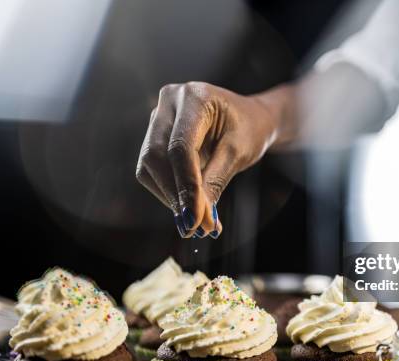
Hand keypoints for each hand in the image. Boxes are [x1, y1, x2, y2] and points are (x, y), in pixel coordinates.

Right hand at [136, 82, 277, 237]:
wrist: (249, 118)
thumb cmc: (248, 129)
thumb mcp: (238, 153)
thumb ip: (215, 182)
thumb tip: (199, 218)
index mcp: (195, 97)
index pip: (181, 147)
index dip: (186, 185)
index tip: (196, 218)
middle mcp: (170, 101)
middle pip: (157, 155)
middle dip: (175, 195)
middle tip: (194, 226)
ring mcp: (159, 116)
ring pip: (150, 165)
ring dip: (170, 197)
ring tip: (195, 221)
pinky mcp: (155, 135)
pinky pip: (151, 169)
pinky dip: (168, 192)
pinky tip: (187, 206)